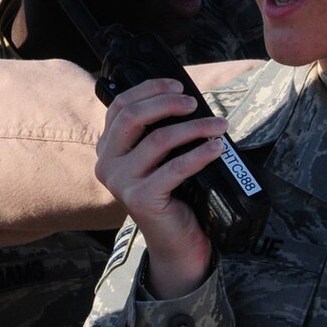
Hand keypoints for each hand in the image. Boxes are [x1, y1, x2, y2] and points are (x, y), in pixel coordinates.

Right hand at [94, 79, 224, 298]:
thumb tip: (186, 98)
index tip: (178, 85)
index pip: (120, 106)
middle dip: (167, 103)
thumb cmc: (173, 195)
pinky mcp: (140, 198)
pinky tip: (216, 148)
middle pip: (132, 117)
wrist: (176, 242)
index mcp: (107, 149)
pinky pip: (175, 167)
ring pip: (158, 140)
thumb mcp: (160, 158)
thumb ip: (158, 131)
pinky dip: (199, 154)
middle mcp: (107, 164)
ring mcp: (121, 183)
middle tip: (195, 103)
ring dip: (194, 128)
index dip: (149, 89)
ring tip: (219, 126)